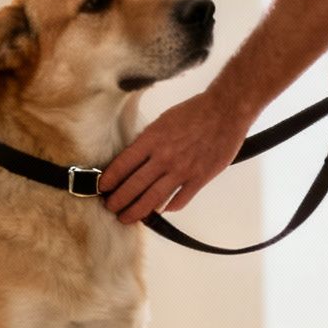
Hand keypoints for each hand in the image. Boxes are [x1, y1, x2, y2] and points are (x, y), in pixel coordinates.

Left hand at [100, 89, 250, 224]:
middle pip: (134, 186)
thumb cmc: (194, 111)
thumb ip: (149, 141)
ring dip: (137, 211)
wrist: (225, 110)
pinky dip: (168, 208)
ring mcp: (182, 170)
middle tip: (110, 207)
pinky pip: (180, 200)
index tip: (101, 188)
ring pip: (153, 198)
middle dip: (118, 200)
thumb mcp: (163, 120)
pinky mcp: (200, 178)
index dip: (109, 179)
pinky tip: (160, 211)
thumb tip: (134, 160)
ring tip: (127, 217)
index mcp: (152, 139)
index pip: (123, 164)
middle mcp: (164, 157)